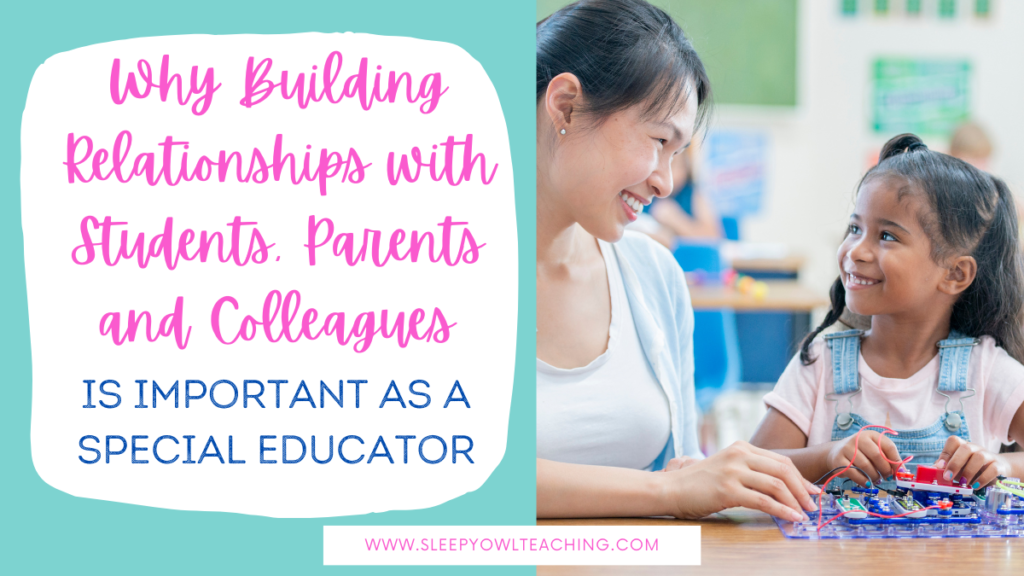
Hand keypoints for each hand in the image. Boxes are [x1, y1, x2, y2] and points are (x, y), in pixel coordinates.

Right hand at [659, 441, 820, 521]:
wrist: (671, 488)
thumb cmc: (699, 483)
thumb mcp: (727, 467)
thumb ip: (750, 471)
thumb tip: (781, 488)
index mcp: (741, 447)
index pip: (780, 461)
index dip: (801, 478)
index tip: (813, 492)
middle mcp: (739, 454)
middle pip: (783, 470)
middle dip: (803, 489)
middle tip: (813, 504)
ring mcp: (733, 471)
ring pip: (776, 485)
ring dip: (795, 501)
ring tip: (804, 514)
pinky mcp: (727, 489)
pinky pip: (763, 500)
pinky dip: (781, 510)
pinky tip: (791, 517)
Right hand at [825, 431, 901, 485]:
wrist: (836, 452)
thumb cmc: (861, 453)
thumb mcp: (875, 451)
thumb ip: (889, 459)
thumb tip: (903, 472)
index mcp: (871, 435)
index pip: (888, 446)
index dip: (896, 461)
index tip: (899, 473)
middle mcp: (858, 439)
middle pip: (877, 455)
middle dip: (885, 470)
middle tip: (887, 477)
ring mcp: (847, 449)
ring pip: (865, 465)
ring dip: (874, 476)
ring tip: (877, 480)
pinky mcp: (839, 460)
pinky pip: (854, 473)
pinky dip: (863, 481)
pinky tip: (867, 483)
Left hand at [935, 436, 1010, 488]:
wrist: (998, 470)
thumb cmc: (971, 468)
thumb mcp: (958, 467)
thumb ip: (946, 468)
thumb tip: (933, 470)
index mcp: (963, 446)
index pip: (954, 441)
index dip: (945, 453)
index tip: (939, 466)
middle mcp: (975, 448)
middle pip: (965, 448)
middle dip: (955, 463)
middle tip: (948, 477)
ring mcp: (988, 455)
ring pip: (979, 457)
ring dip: (969, 471)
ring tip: (963, 483)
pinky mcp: (999, 466)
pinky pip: (993, 469)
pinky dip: (983, 479)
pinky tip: (976, 486)